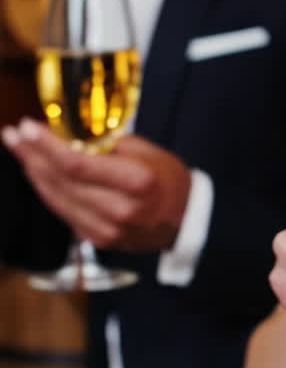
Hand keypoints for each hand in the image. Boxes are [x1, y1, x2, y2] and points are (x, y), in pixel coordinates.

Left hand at [2, 119, 191, 251]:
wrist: (187, 222)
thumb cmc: (169, 179)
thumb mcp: (146, 151)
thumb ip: (106, 145)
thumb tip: (67, 134)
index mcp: (136, 182)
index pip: (78, 164)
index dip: (46, 146)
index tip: (27, 127)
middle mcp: (119, 210)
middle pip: (62, 181)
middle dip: (32, 156)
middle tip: (13, 135)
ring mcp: (106, 230)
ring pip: (57, 198)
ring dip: (34, 172)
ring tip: (19, 150)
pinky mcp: (97, 239)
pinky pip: (63, 211)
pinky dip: (48, 190)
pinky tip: (38, 172)